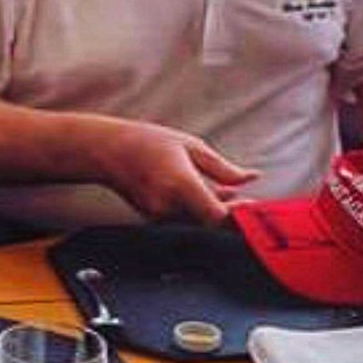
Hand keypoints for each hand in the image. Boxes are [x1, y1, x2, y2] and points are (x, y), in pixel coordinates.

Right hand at [90, 120, 260, 224]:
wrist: (109, 151)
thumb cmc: (148, 142)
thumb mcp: (191, 146)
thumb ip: (223, 168)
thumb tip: (250, 178)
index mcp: (181, 184)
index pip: (217, 216)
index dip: (238, 216)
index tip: (253, 208)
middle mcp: (169, 205)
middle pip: (211, 220)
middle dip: (231, 212)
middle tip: (247, 200)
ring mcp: (159, 216)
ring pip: (199, 220)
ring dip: (215, 209)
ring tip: (227, 192)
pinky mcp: (154, 219)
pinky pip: (184, 218)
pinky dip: (197, 208)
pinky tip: (202, 193)